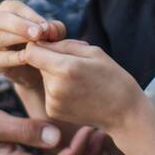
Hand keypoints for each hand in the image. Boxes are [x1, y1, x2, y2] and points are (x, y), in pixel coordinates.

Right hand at [0, 0, 66, 90]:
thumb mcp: (51, 35)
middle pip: (2, 19)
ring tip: (34, 45)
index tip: (46, 27)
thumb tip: (49, 29)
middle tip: (38, 34)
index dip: (31, 16)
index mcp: (6, 10)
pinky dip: (12, 58)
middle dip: (21, 26)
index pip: (14, 7)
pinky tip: (26, 58)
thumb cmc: (41, 44)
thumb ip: (54, 29)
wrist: (34, 70)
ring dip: (17, 40)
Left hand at [19, 40, 147, 135]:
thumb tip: (39, 42)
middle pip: (37, 63)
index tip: (50, 45)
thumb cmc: (112, 77)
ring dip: (54, 75)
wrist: (124, 113)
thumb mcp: (93, 52)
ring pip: (43, 77)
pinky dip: (57, 89)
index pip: (31, 51)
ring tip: (78, 81)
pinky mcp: (52, 111)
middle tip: (75, 65)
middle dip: (50, 60)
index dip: (37, 45)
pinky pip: (48, 91)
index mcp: (66, 68)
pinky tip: (76, 93)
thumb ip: (64, 45)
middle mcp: (55, 86)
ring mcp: (53, 101)